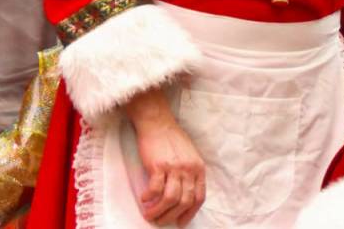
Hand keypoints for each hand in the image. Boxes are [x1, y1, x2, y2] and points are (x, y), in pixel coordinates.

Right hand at [124, 89, 205, 226]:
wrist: (158, 123)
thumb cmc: (172, 140)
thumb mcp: (189, 156)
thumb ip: (189, 174)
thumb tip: (183, 195)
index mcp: (198, 168)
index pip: (199, 197)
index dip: (190, 213)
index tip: (180, 222)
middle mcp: (189, 169)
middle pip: (184, 201)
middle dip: (171, 216)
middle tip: (160, 221)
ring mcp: (174, 167)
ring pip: (170, 199)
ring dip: (158, 212)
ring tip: (149, 215)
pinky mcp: (159, 165)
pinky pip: (155, 189)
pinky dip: (149, 198)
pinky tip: (144, 199)